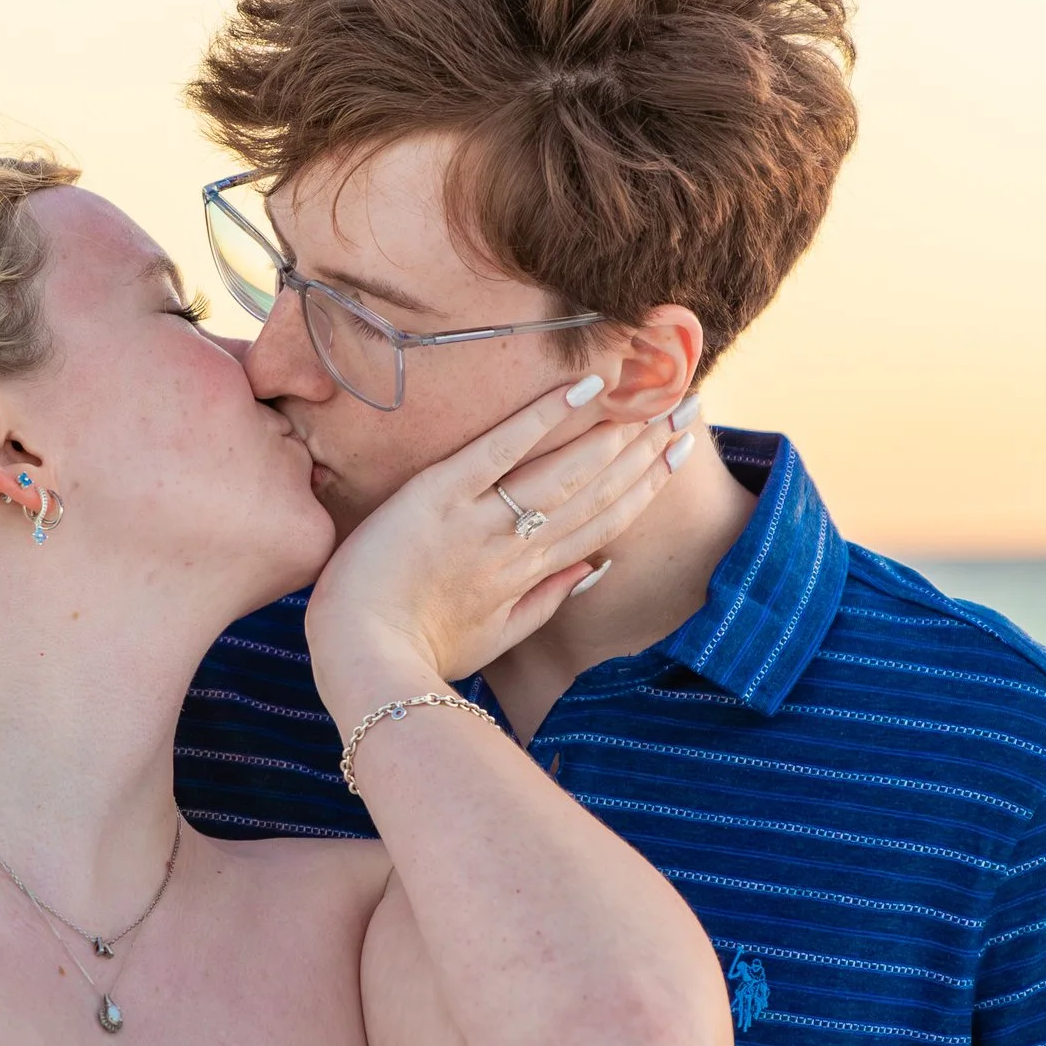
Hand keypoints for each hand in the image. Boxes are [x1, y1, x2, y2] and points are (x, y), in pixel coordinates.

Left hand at [303, 380, 684, 711]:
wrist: (359, 656)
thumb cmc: (420, 650)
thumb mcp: (492, 638)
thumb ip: (545, 601)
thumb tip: (595, 568)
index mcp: (529, 576)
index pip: (603, 522)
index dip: (647, 485)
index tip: (678, 451)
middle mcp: (515, 546)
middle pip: (594, 492)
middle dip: (645, 451)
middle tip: (685, 409)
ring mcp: (480, 520)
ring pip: (563, 473)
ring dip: (611, 436)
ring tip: (650, 401)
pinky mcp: (439, 495)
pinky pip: (500, 450)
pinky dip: (542, 418)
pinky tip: (582, 389)